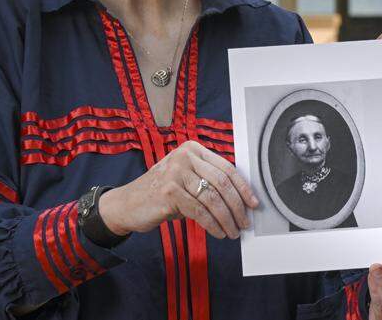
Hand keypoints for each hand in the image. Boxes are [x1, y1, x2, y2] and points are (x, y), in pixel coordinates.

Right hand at [98, 140, 258, 238]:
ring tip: (233, 231)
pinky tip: (218, 232)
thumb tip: (240, 200)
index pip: (226, 168)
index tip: (254, 204)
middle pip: (222, 183)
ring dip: (226, 219)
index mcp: (193, 149)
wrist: (127, 203)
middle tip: (244, 222)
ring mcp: (176, 172)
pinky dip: (212, 224)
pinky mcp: (168, 191)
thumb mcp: (187, 179)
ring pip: (212, 199)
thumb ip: (208, 181)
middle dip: (237, 206)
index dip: (243, 188)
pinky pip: (199, 211)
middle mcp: (185, 156)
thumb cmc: (162, 192)